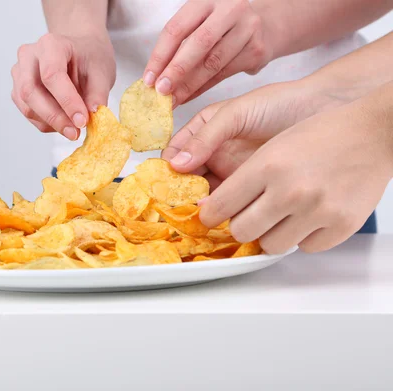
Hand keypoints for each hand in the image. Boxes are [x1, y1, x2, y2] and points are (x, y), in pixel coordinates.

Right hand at [11, 32, 114, 139]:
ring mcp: (20, 73)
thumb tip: (93, 117)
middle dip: (54, 117)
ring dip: (50, 123)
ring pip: (27, 106)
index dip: (66, 101)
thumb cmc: (90, 58)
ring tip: (73, 129)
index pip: (51, 74)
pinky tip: (64, 122)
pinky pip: (28, 113)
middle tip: (76, 132)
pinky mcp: (18, 90)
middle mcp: (29, 56)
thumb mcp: (102, 73)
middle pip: (31, 91)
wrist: (80, 51)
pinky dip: (46, 123)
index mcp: (51, 44)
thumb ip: (97, 95)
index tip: (82, 120)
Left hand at [144, 0, 272, 106]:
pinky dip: (203, 88)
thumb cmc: (222, 27)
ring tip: (173, 100)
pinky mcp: (257, 50)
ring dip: (189, 85)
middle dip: (176, 71)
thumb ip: (179, 45)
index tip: (148, 79)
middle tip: (161, 91)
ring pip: (213, 63)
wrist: (266, 25)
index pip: (177, 28)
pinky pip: (224, 74)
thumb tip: (154, 78)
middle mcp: (230, 9)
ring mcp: (247, 28)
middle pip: (198, 43)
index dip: (160, 56)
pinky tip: (189, 96)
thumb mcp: (200, 23)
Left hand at [164, 83, 392, 253]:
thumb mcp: (272, 148)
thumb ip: (242, 178)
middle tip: (249, 215)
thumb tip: (213, 207)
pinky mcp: (342, 225)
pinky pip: (306, 247)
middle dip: (240, 225)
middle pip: (242, 231)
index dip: (211, 214)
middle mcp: (291, 190)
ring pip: (271, 245)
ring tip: (282, 214)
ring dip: (272, 233)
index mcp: (268, 165)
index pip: (221, 206)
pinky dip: (304, 236)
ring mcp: (318, 210)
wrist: (375, 132)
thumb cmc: (322, 134)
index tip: (211, 215)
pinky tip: (310, 215)